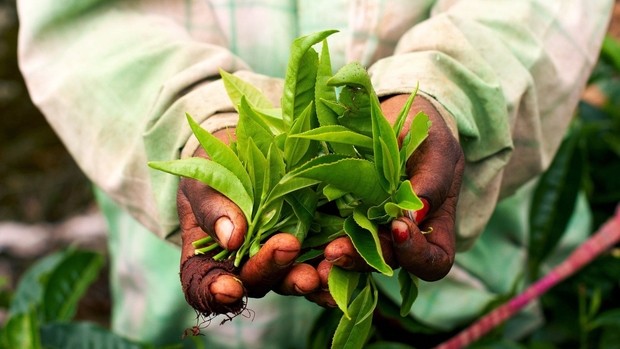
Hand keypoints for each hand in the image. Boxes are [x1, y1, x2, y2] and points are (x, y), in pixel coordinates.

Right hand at [177, 130, 319, 316]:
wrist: (249, 149)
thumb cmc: (215, 168)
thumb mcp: (205, 179)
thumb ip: (212, 207)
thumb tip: (232, 238)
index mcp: (208, 256)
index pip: (204, 286)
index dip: (214, 293)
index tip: (228, 288)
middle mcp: (246, 266)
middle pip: (257, 281)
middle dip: (273, 269)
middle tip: (287, 247)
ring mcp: (280, 259)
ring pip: (292, 279)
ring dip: (307, 278)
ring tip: (320, 269)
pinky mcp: (311, 246)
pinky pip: (323, 264)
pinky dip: (335, 267)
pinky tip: (342, 260)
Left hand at [308, 94, 464, 306]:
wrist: (392, 117)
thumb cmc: (424, 132)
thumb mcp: (436, 148)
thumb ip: (433, 179)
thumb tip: (417, 213)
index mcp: (433, 228)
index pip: (433, 261)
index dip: (417, 255)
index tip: (399, 227)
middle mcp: (401, 239)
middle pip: (386, 264)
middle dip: (363, 260)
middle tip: (336, 250)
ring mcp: (370, 232)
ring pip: (355, 257)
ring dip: (338, 257)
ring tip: (321, 251)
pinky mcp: (341, 219)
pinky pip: (331, 238)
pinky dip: (318, 243)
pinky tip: (303, 240)